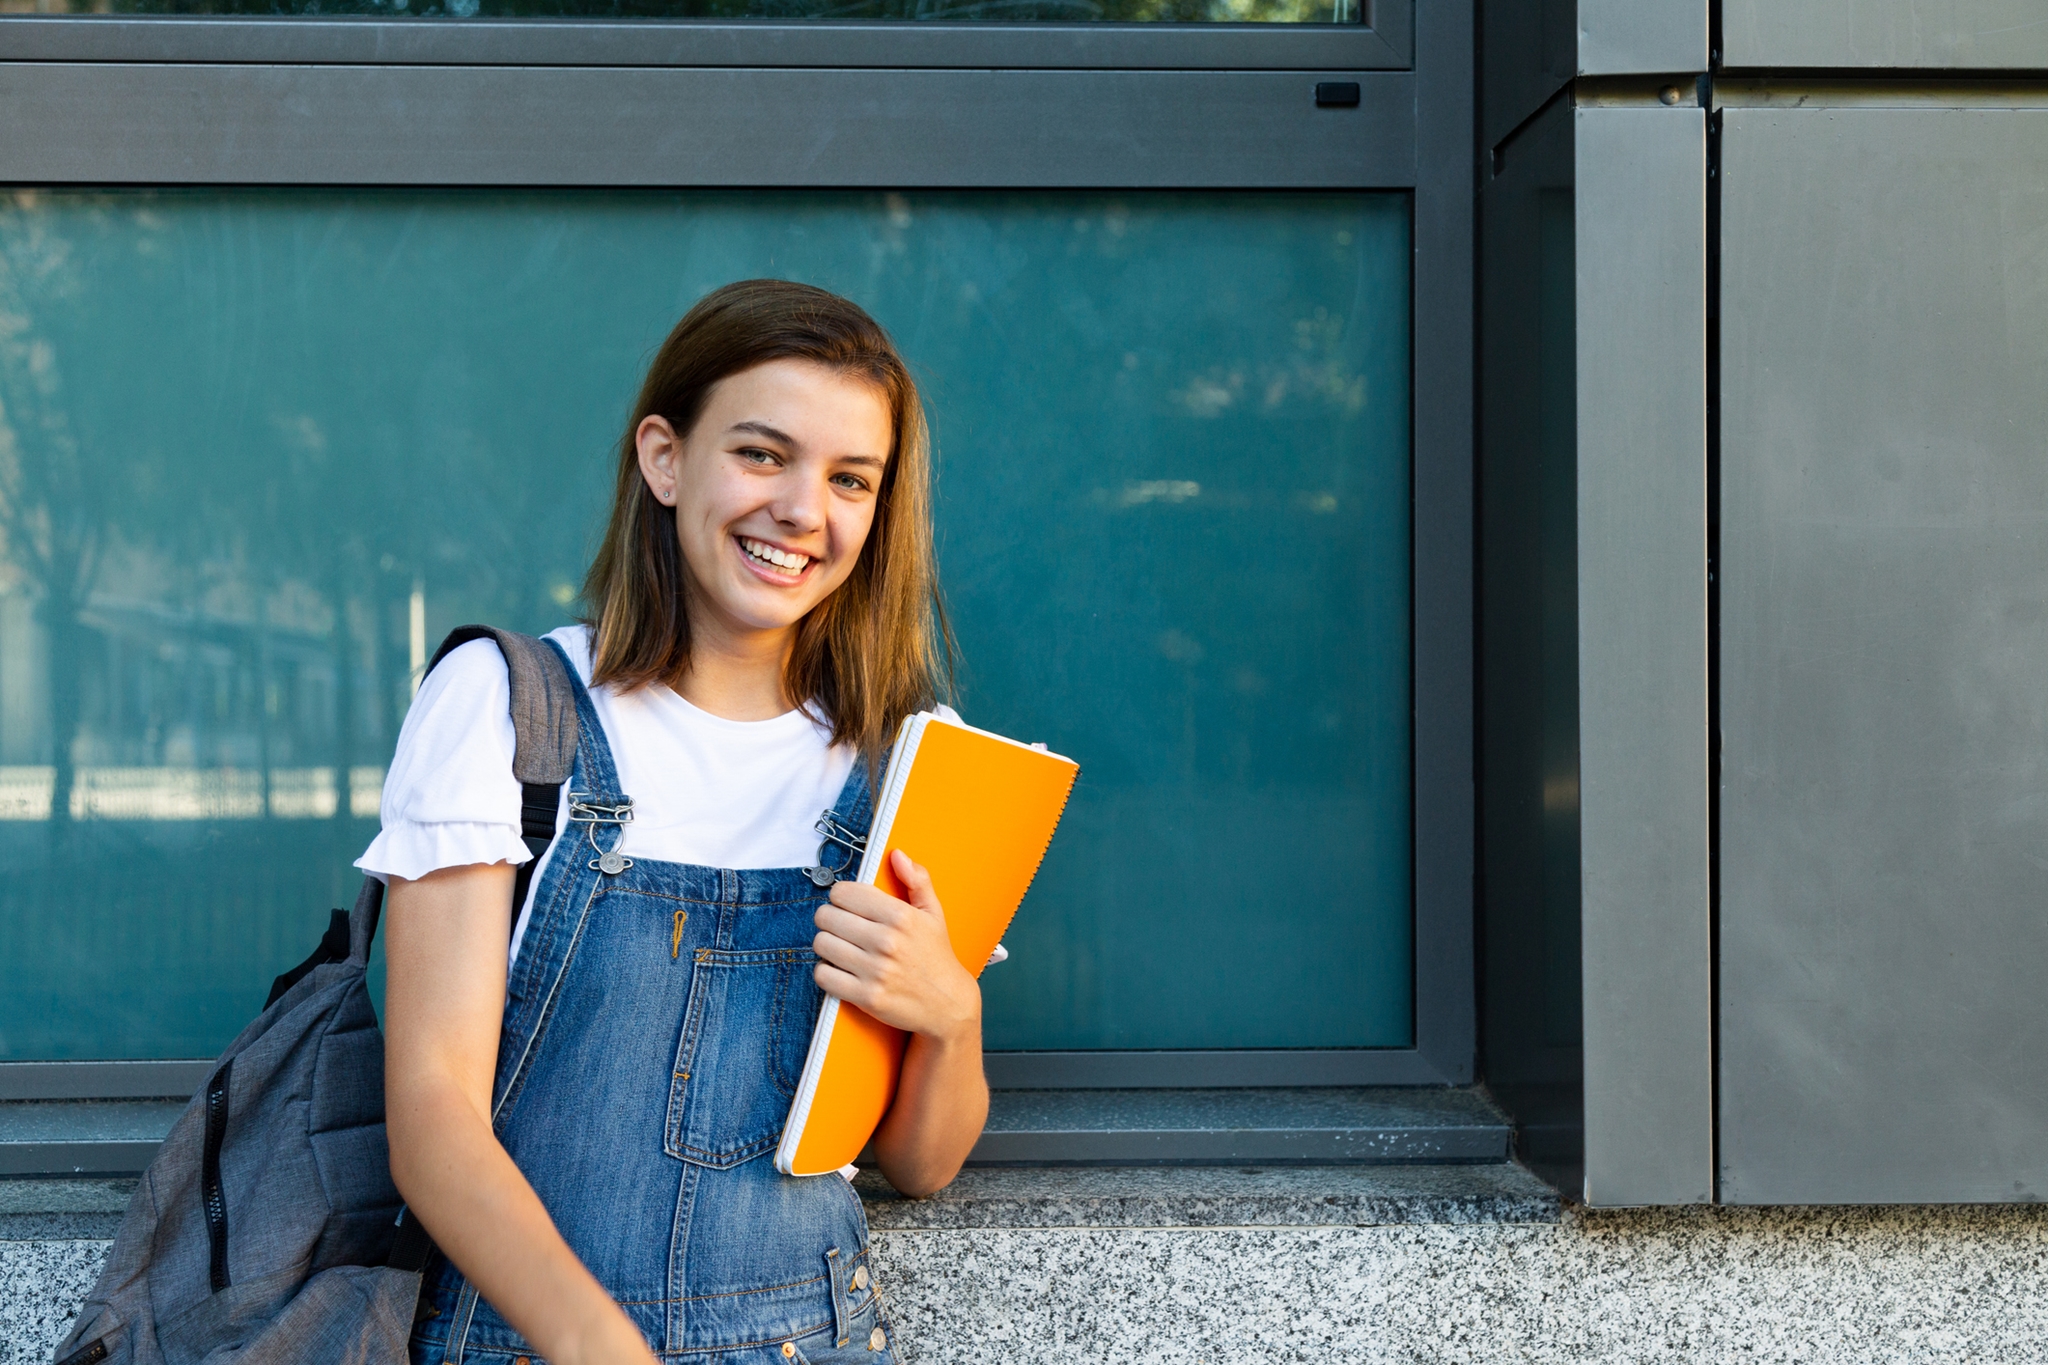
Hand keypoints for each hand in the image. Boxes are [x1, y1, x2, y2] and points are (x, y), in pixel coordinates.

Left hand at [812, 849, 980, 1041]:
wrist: (948, 1005)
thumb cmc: (937, 957)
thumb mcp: (934, 914)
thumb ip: (917, 880)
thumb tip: (897, 855)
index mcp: (901, 916)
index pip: (843, 892)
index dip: (841, 896)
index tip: (847, 904)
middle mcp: (886, 941)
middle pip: (826, 916)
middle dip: (830, 919)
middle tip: (841, 926)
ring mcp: (875, 971)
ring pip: (821, 944)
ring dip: (827, 945)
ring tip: (841, 947)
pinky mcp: (865, 996)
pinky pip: (823, 975)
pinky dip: (826, 972)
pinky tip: (840, 969)